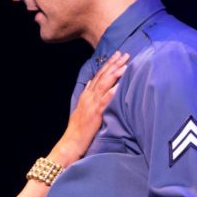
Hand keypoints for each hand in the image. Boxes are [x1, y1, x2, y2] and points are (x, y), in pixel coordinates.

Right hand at [52, 51, 129, 165]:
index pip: (98, 75)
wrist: (70, 143)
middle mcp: (88, 97)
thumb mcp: (81, 109)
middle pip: (102, 76)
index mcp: (86, 95)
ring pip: (104, 84)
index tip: (117, 55)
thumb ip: (88, 96)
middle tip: (124, 53)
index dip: (108, 64)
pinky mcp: (96, 113)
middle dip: (114, 64)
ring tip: (125, 64)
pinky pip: (106, 100)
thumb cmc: (78, 129)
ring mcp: (92, 104)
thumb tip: (92, 82)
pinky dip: (114, 90)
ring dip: (115, 73)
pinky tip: (121, 83)